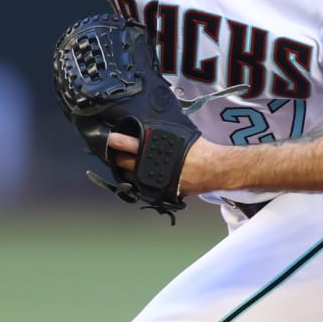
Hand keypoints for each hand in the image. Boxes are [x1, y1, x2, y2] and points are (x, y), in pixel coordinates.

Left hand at [106, 130, 221, 197]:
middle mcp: (150, 163)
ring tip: (125, 166)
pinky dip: (139, 182)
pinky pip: (142, 187)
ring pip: (128, 177)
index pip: (126, 143)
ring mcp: (153, 179)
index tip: (108, 139)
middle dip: (115, 157)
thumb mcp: (177, 134)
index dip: (115, 141)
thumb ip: (159, 134)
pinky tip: (140, 178)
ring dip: (125, 171)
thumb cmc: (199, 149)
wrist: (213, 167)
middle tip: (113, 153)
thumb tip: (148, 131)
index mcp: (153, 146)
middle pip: (122, 162)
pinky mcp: (159, 191)